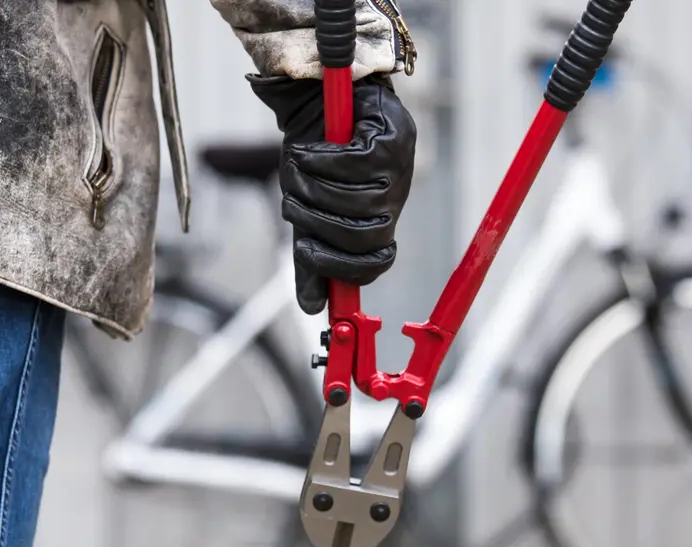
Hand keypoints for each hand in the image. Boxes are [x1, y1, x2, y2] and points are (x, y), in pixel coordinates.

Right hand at [248, 73, 416, 314]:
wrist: (317, 93)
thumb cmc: (314, 153)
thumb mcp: (307, 208)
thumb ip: (310, 255)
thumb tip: (311, 308)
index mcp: (377, 219)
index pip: (374, 263)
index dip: (342, 269)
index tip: (308, 253)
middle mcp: (394, 197)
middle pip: (362, 235)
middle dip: (317, 222)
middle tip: (292, 202)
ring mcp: (399, 168)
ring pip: (355, 201)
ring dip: (314, 187)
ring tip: (298, 167)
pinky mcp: (392, 137)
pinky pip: (353, 165)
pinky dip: (321, 158)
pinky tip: (309, 148)